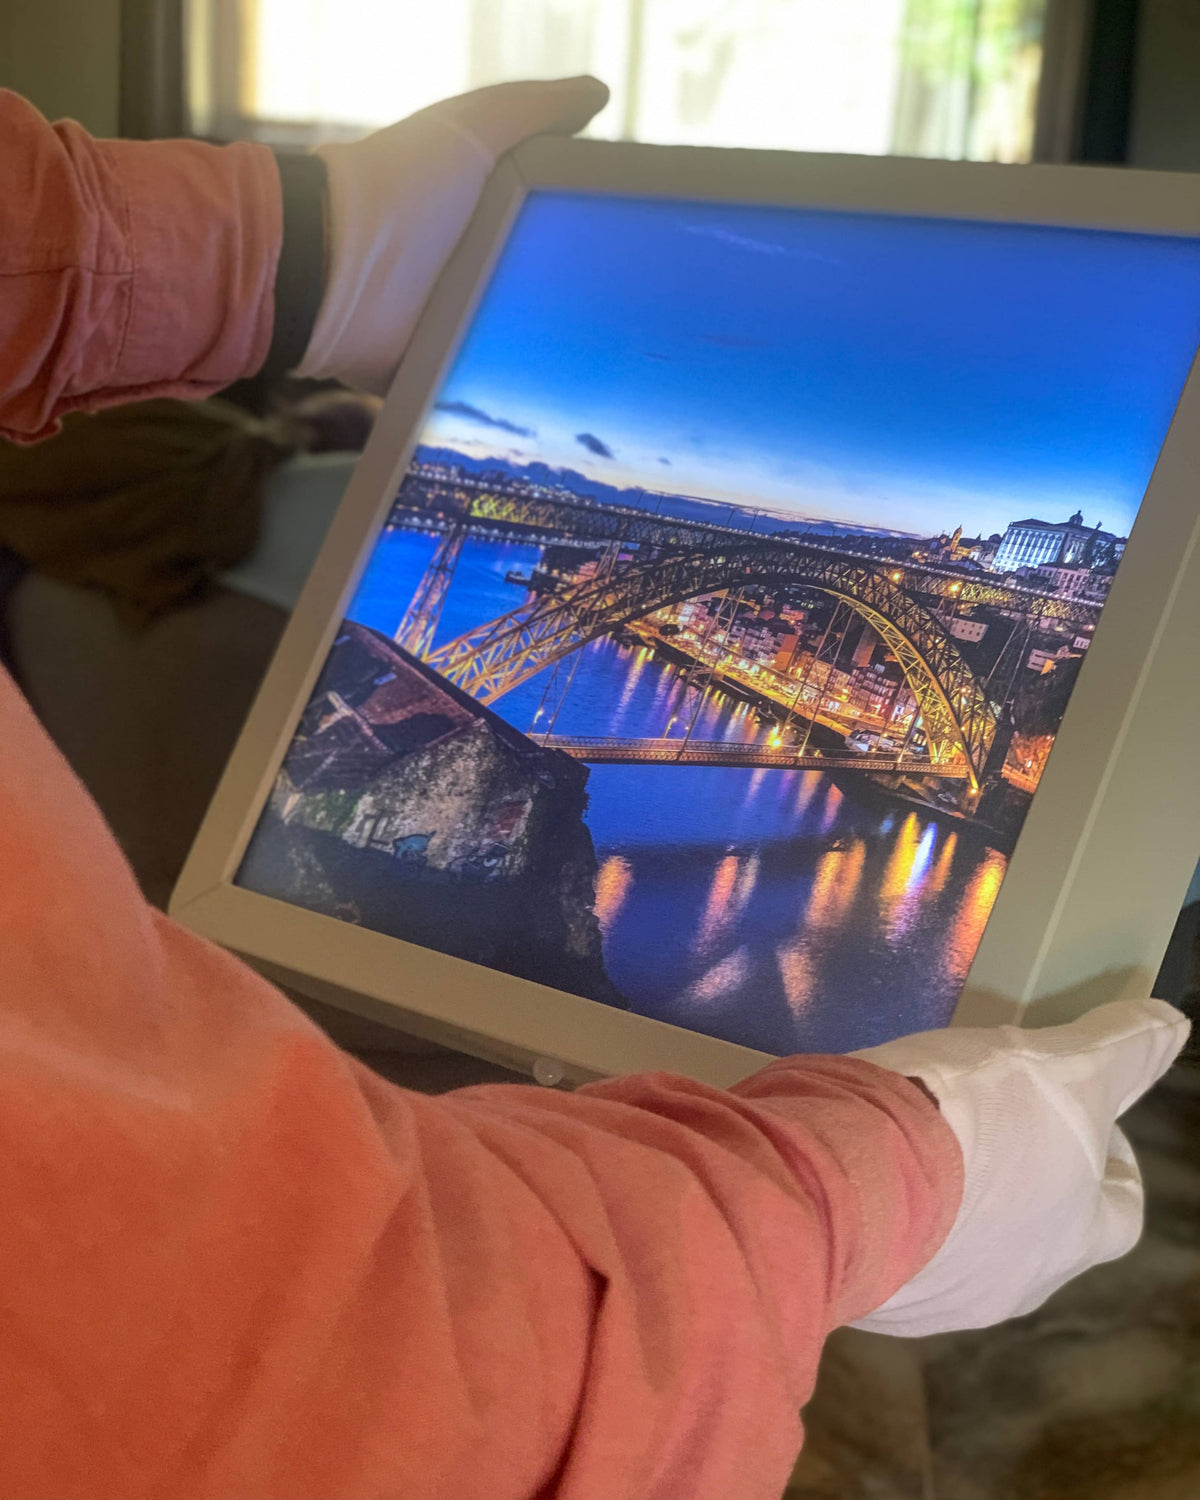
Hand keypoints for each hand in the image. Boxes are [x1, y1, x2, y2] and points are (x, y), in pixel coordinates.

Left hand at [295, 77, 609, 393]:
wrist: (333, 270)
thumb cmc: (400, 186)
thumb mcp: (475, 126)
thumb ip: (535, 108)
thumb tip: (598, 91)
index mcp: (482, 212)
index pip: (551, 226)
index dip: (591, 236)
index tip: (636, 254)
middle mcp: (467, 268)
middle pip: (542, 293)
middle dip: (579, 309)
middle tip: (628, 328)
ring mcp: (447, 324)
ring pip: (516, 347)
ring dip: (549, 362)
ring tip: (600, 377)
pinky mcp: (430, 371)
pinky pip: (476, 395)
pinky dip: (502, 404)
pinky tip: (545, 413)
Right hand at [847, 998, 1188, 1335]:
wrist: (849, 1171)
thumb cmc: (972, 1117)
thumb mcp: (1058, 1065)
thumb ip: (1119, 1048)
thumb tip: (1172, 1024)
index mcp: (1073, 1237)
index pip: (1121, 1211)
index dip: (1113, 1163)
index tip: (1088, 1118)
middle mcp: (1016, 1284)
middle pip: (1043, 1239)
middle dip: (1031, 1185)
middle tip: (997, 1124)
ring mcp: (941, 1298)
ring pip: (966, 1253)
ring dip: (960, 1207)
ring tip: (924, 1145)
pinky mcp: (873, 1295)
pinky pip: (898, 1257)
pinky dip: (898, 1220)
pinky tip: (872, 1174)